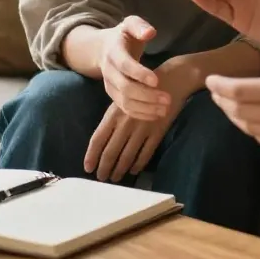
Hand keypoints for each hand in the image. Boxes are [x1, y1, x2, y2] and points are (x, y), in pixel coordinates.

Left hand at [84, 59, 196, 180]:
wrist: (171, 80)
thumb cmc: (144, 89)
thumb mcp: (124, 100)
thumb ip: (113, 119)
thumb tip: (104, 142)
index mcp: (113, 114)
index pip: (97, 139)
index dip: (91, 156)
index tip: (88, 168)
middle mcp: (125, 123)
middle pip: (111, 151)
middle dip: (105, 168)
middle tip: (102, 178)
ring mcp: (142, 128)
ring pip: (127, 155)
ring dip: (120, 170)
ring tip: (116, 177)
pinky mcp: (157, 132)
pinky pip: (145, 153)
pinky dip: (138, 164)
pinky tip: (134, 170)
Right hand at [99, 16, 169, 119]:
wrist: (102, 48)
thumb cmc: (124, 36)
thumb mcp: (130, 24)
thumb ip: (140, 27)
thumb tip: (150, 32)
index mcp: (113, 52)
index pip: (125, 66)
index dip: (140, 74)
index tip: (157, 80)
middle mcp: (109, 71)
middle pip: (125, 88)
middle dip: (147, 95)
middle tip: (167, 99)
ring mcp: (110, 85)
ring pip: (124, 102)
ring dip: (145, 108)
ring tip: (165, 109)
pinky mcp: (113, 95)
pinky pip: (124, 108)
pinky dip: (140, 113)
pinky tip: (155, 114)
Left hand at [206, 27, 259, 155]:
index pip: (236, 91)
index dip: (219, 86)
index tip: (210, 80)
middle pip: (237, 111)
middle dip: (222, 101)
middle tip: (216, 92)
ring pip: (247, 127)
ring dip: (234, 116)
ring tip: (229, 106)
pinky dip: (251, 129)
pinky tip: (252, 121)